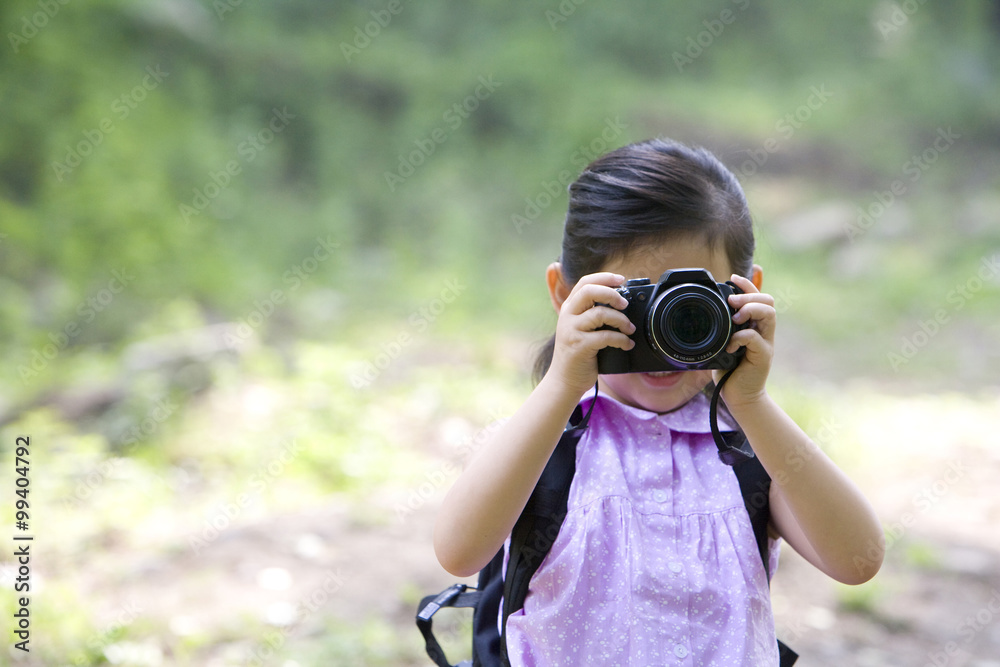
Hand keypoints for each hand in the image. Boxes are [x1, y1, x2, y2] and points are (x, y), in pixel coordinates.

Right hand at [547, 272, 635, 396]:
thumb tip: (621, 302)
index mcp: (569, 308)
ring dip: (621, 320)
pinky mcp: (579, 346)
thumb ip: (592, 314)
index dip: (604, 277)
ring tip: (630, 329)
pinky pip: (606, 336)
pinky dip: (621, 339)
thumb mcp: (580, 329)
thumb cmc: (578, 354)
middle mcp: (568, 316)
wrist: (564, 380)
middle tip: (625, 304)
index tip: (622, 280)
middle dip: (612, 294)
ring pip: (600, 313)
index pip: (585, 282)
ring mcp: (572, 330)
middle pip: (589, 291)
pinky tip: (627, 344)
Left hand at [712, 274, 775, 410]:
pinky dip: (740, 337)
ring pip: (769, 314)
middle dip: (749, 295)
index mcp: (754, 326)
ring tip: (735, 318)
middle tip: (732, 301)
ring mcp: (766, 343)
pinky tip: (730, 346)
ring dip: (750, 310)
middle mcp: (763, 332)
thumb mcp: (722, 344)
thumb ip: (722, 329)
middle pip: (768, 301)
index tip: (732, 277)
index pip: (759, 297)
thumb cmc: (729, 371)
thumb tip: (708, 312)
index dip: (748, 284)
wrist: (739, 397)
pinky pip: (755, 338)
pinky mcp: (763, 356)